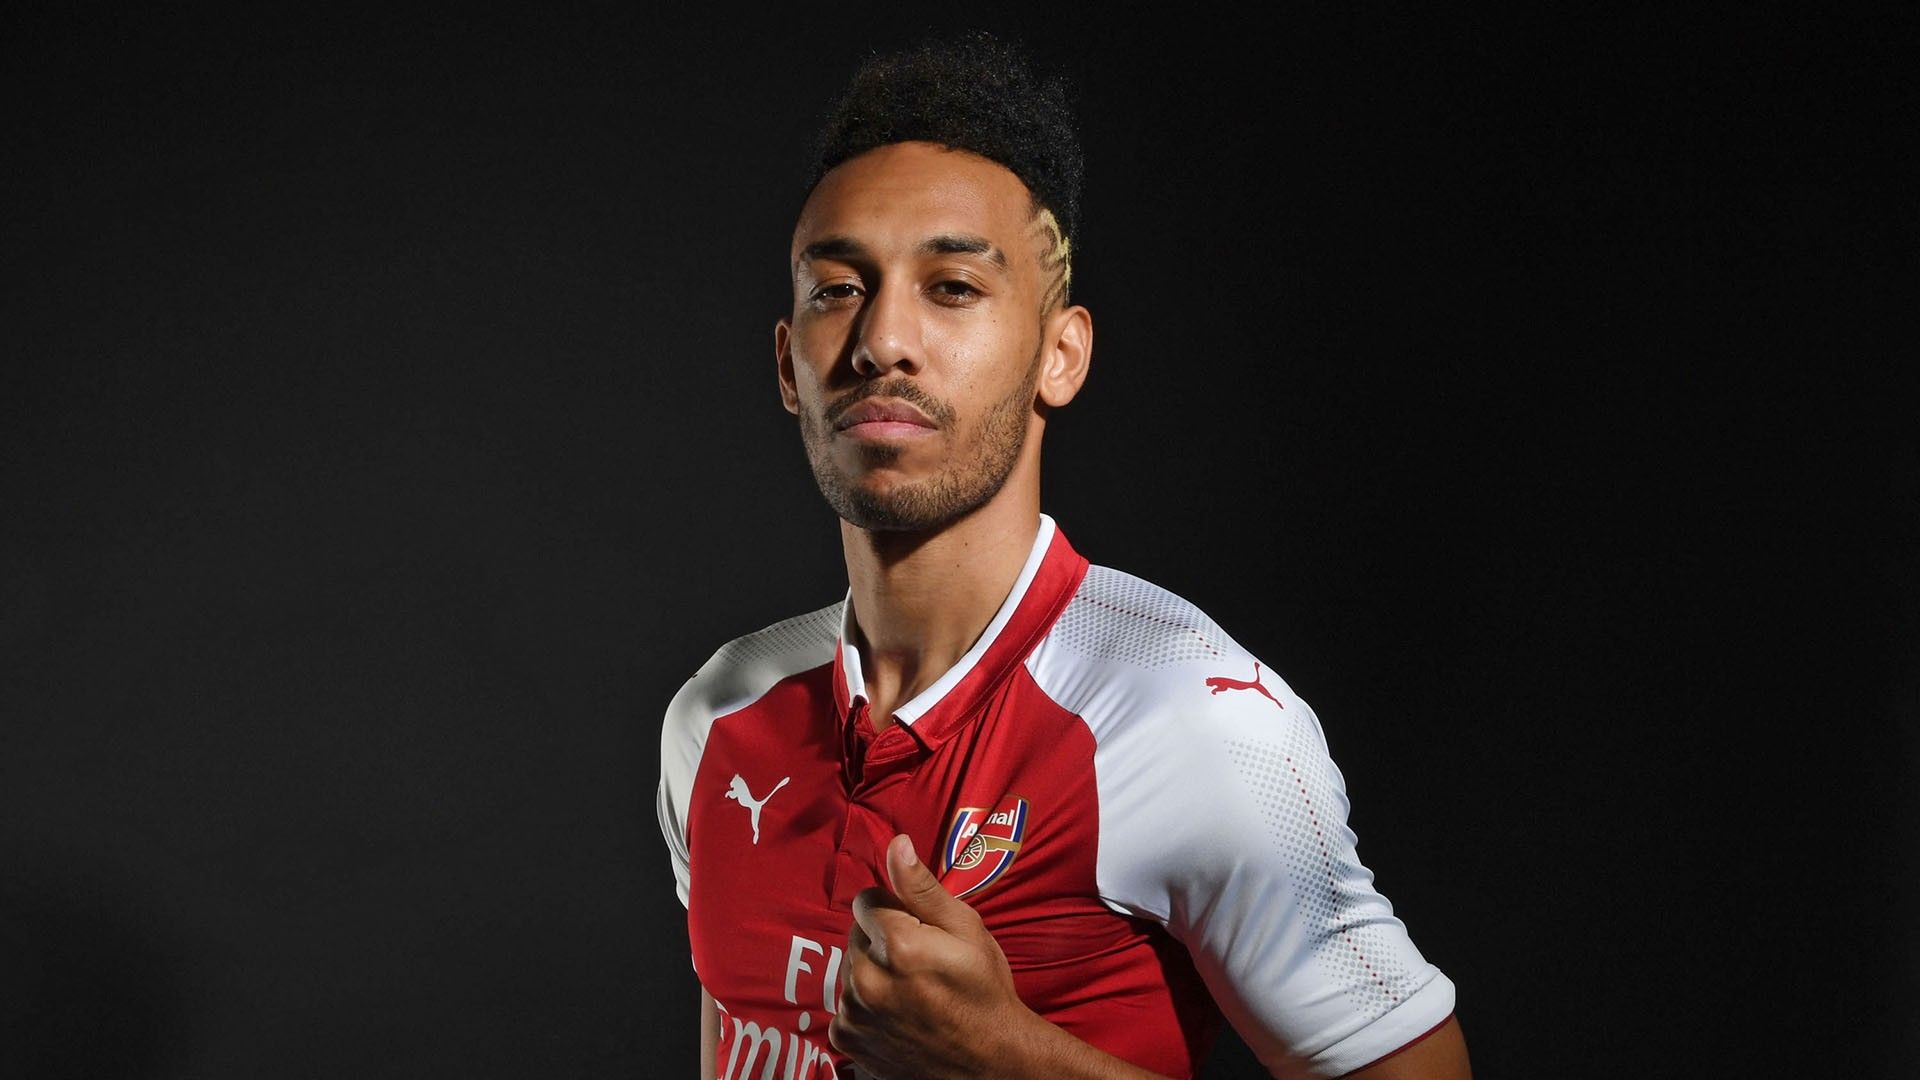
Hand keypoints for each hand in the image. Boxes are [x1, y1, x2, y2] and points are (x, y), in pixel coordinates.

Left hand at [829, 833, 1042, 1077]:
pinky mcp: (847, 1039)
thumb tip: (896, 844)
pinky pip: (844, 1004)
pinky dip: (864, 1006)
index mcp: (898, 946)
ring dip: (872, 972)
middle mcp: (868, 980)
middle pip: (855, 935)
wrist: (989, 1062)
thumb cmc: (984, 991)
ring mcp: (855, 1014)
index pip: (866, 901)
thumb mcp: (966, 931)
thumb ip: (923, 888)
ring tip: (910, 990)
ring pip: (850, 969)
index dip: (894, 910)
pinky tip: (897, 1013)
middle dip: (881, 940)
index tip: (918, 930)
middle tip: (918, 962)